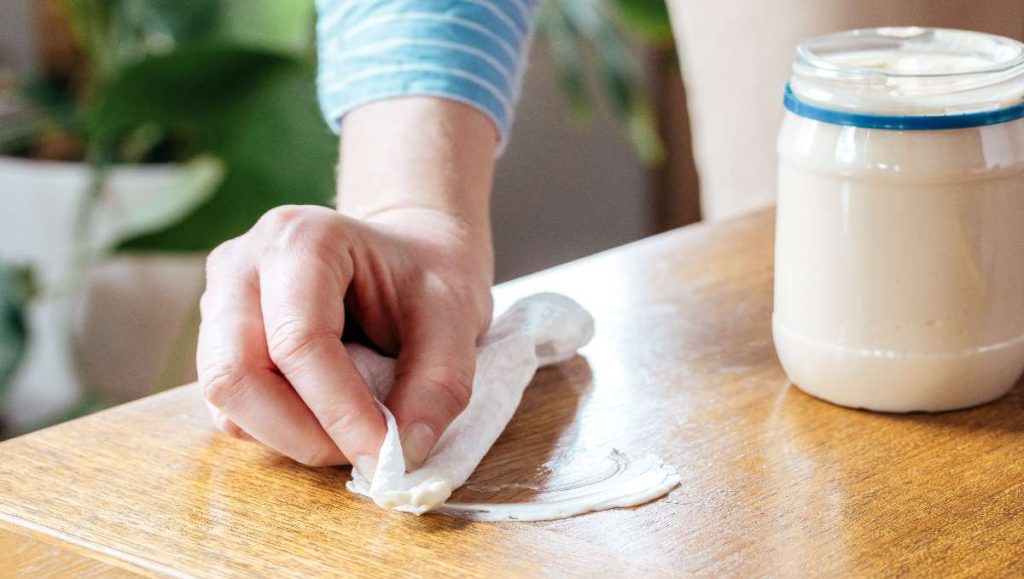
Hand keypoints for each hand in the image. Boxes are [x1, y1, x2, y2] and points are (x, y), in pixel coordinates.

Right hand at [198, 204, 492, 475]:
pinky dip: (277, 432)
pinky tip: (327, 419)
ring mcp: (219, 302)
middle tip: (367, 453)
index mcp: (301, 239)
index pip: (299, 341)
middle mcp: (242, 265)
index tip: (386, 458)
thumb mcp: (457, 316)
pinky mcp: (217, 342)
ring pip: (224, 400)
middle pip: (236, 375)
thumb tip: (401, 457)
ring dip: (290, 437)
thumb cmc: (426, 276)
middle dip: (303, 434)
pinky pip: (229, 409)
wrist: (406, 253)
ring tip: (354, 433)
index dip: (341, 412)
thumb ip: (439, 385)